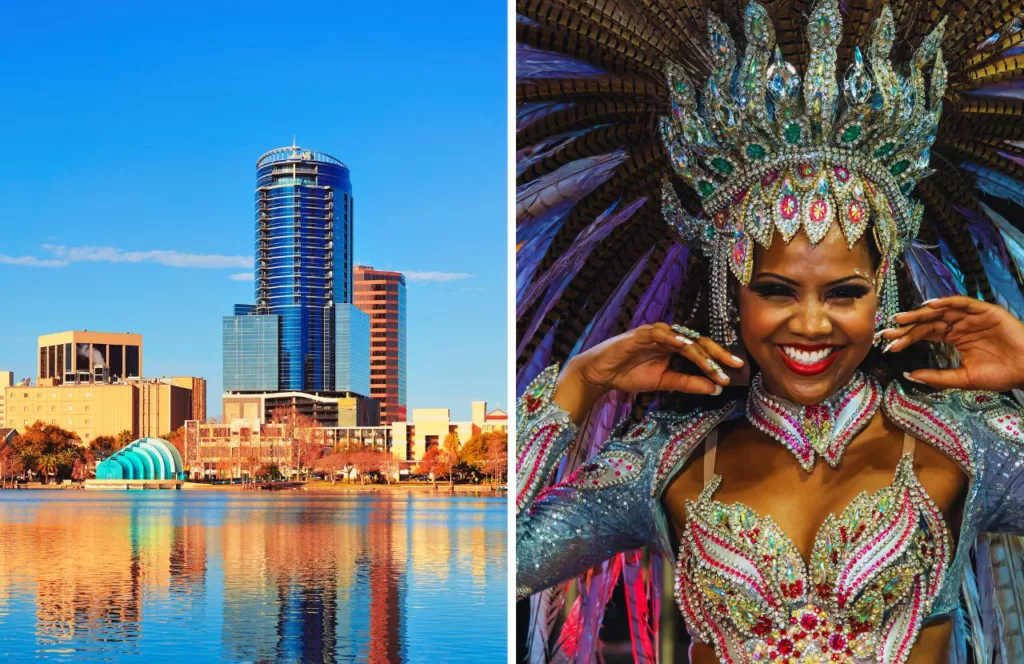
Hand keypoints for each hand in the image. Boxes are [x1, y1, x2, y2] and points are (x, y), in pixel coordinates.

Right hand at [552, 323, 744, 423]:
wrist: (600, 374)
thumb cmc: (629, 375)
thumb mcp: (664, 383)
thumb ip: (688, 384)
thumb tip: (715, 389)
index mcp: (674, 346)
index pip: (701, 350)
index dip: (719, 359)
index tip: (736, 370)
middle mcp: (668, 336)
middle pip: (698, 342)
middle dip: (718, 354)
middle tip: (736, 365)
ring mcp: (655, 333)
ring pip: (684, 340)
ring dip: (701, 354)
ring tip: (715, 369)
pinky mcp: (641, 334)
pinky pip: (662, 335)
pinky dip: (676, 340)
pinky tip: (688, 348)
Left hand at [880, 296, 1023, 390]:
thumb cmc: (1000, 375)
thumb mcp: (963, 378)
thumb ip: (937, 376)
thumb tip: (909, 375)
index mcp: (955, 338)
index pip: (926, 334)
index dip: (908, 338)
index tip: (889, 344)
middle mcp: (961, 325)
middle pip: (930, 321)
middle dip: (908, 325)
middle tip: (888, 330)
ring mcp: (973, 317)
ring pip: (943, 311)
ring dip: (922, 313)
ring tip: (903, 318)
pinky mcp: (986, 311)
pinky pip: (964, 303)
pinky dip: (948, 302)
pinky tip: (932, 306)